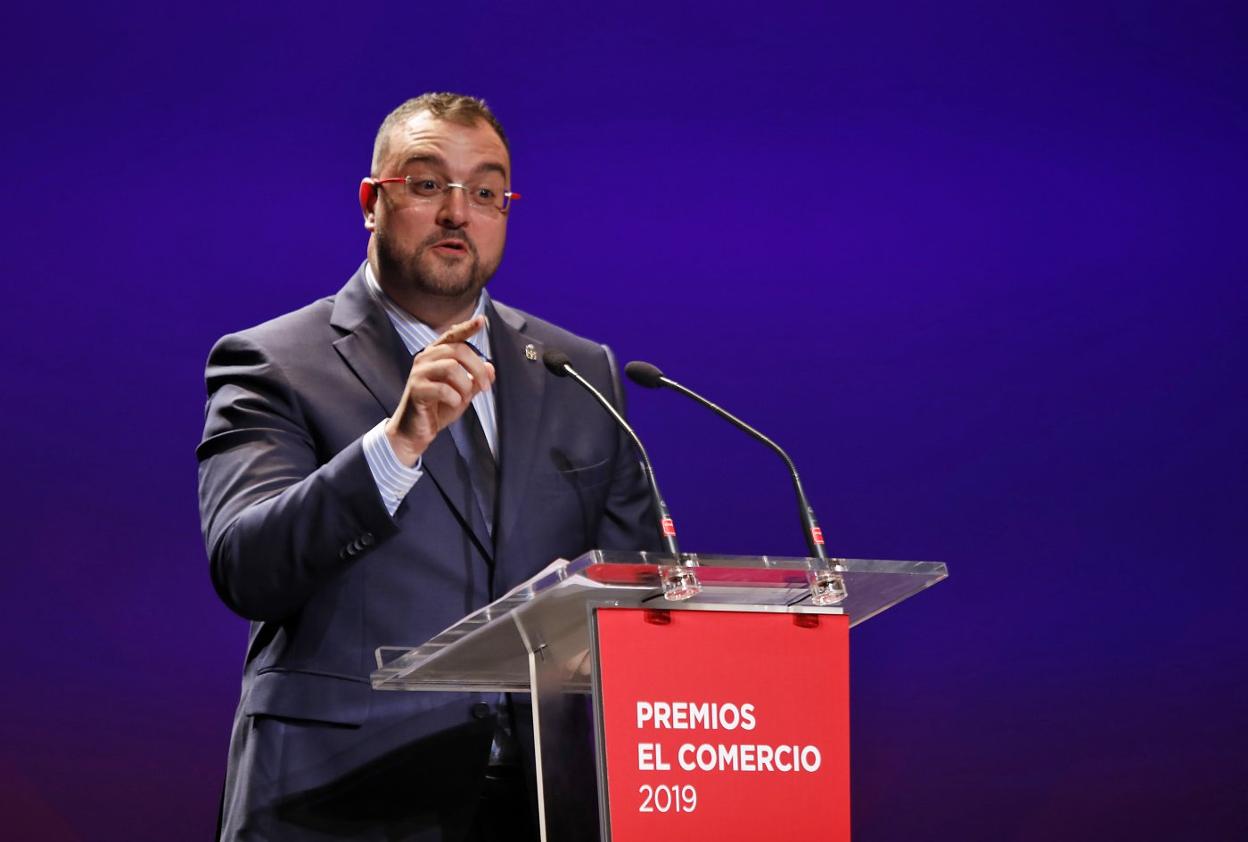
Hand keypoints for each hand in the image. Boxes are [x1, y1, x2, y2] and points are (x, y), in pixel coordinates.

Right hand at [385, 315, 495, 464]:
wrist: (415, 431)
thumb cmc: (437, 408)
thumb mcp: (463, 393)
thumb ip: (475, 380)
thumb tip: (490, 367)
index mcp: (436, 355)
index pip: (453, 336)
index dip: (467, 327)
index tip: (481, 320)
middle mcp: (426, 359)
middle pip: (458, 350)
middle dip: (477, 368)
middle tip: (485, 387)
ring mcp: (419, 373)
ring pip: (451, 367)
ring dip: (465, 385)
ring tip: (464, 398)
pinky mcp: (416, 389)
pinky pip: (443, 388)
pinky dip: (455, 398)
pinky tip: (453, 403)